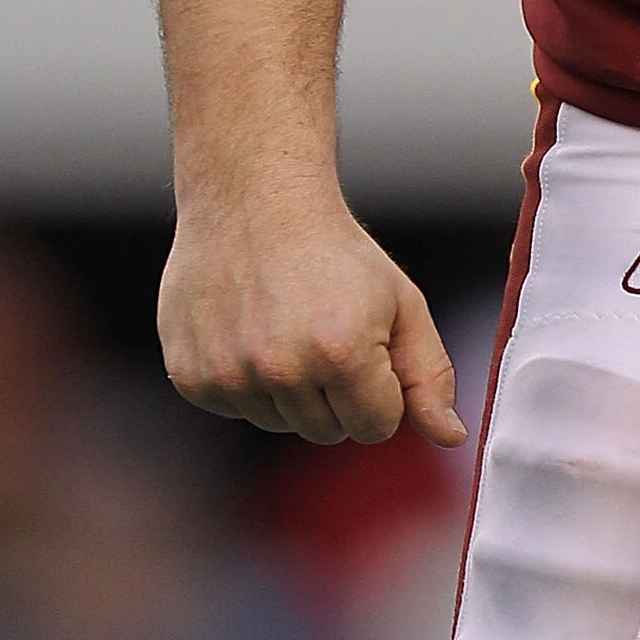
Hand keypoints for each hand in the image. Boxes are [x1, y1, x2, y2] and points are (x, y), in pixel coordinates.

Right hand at [159, 194, 466, 448]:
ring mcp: (228, 375)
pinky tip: (249, 329)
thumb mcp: (401, 303)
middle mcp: (280, 369)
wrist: (254, 202)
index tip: (369, 344)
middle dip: (337, 393)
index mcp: (341, 353)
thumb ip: (428, 375)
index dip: (381, 390)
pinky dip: (247, 381)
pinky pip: (235, 409)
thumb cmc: (336, 254)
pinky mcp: (189, 376)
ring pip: (280, 423)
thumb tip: (450, 438)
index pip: (377, 428)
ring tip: (287, 325)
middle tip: (325, 328)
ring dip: (291, 390)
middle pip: (328, 432)